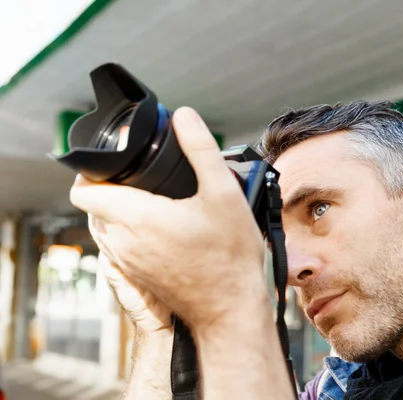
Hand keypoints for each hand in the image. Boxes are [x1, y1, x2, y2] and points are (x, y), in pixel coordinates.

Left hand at [70, 107, 266, 330]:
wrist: (230, 307)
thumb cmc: (229, 254)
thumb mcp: (224, 193)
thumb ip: (201, 149)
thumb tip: (185, 116)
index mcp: (137, 218)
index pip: (83, 191)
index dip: (90, 172)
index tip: (113, 163)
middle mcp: (123, 242)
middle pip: (92, 207)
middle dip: (107, 188)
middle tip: (138, 177)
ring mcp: (128, 263)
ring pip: (103, 228)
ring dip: (116, 210)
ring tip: (149, 199)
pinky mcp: (137, 277)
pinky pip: (117, 247)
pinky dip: (127, 231)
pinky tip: (160, 227)